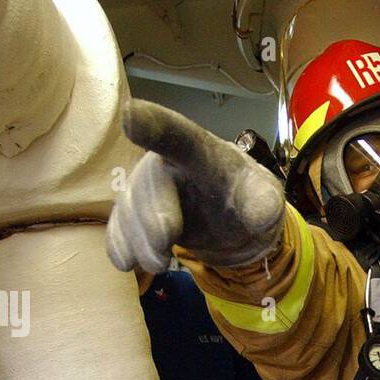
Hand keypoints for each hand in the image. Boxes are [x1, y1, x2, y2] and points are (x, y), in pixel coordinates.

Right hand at [106, 100, 284, 273]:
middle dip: (153, 221)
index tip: (130, 117)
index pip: (176, 134)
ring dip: (140, 245)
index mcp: (198, 151)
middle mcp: (163, 163)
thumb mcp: (263, 199)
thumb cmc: (243, 197)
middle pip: (146, 187)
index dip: (152, 124)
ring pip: (127, 212)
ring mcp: (142, 188)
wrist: (228, 218)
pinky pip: (115, 228)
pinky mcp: (131, 214)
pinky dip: (120, 248)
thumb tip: (261, 214)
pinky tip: (127, 261)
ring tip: (161, 263)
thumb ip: (263, 202)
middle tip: (166, 250)